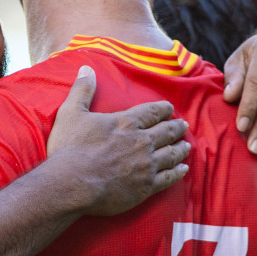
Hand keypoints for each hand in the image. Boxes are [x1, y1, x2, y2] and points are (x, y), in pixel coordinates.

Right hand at [46, 64, 189, 215]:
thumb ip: (82, 89)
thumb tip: (86, 68)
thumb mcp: (71, 112)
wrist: (71, 184)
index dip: (163, 109)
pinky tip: (183, 169)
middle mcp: (141, 142)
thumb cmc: (69, 149)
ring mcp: (146, 165)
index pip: (152, 112)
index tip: (170, 109)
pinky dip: (177, 172)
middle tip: (183, 126)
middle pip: (166, 132)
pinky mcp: (145, 187)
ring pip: (171, 154)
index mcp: (126, 122)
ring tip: (186, 146)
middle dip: (176, 128)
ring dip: (180, 149)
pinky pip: (168, 178)